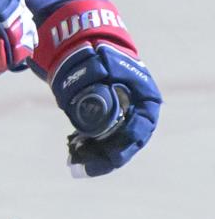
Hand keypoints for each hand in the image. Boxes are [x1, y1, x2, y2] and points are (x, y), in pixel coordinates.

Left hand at [35, 0, 161, 176]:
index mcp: (146, 100)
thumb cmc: (106, 56)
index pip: (141, 129)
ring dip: (94, 157)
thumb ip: (102, 72)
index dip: (127, 146)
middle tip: (82, 168)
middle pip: (125, 143)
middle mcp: (138, 113)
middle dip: (105, 158)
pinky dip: (87, 149)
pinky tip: (72, 155)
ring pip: (111, 145)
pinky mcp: (106, 123)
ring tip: (73, 164)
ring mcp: (122, 119)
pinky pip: (100, 140)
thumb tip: (97, 80)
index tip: (112, 158)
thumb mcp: (107, 62)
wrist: (95, 51)